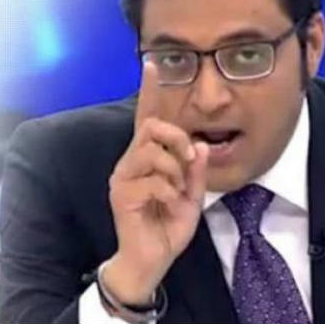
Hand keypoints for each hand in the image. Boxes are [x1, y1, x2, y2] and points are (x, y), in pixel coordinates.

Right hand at [102, 61, 208, 304]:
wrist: (150, 260)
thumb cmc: (166, 227)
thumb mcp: (191, 197)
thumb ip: (196, 172)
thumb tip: (203, 145)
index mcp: (147, 159)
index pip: (147, 118)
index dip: (149, 91)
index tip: (151, 64)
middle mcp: (130, 162)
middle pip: (151, 126)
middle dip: (176, 136)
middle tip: (191, 157)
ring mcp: (124, 177)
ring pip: (152, 150)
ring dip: (174, 169)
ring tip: (178, 191)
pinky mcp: (121, 193)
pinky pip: (153, 179)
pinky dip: (170, 191)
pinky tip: (169, 205)